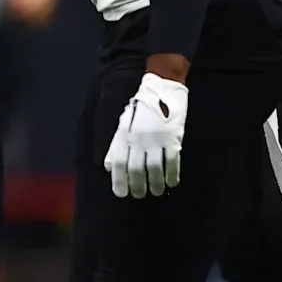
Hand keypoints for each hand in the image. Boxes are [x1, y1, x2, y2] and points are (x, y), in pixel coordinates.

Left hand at [105, 72, 188, 197]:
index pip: (119, 163)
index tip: (121, 194)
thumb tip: (108, 167)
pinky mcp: (172, 136)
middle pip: (136, 168)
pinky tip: (171, 183)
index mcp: (124, 134)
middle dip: (137, 185)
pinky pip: (172, 161)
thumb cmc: (141, 107)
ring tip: (156, 192)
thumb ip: (116, 145)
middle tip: (139, 195)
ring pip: (155, 168)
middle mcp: (138, 138)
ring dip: (155, 183)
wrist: (161, 86)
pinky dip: (171, 174)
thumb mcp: (124, 123)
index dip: (119, 180)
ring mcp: (156, 138)